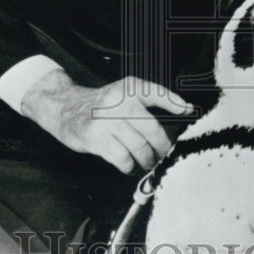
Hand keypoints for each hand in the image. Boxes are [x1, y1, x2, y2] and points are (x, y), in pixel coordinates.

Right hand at [21, 70, 192, 174]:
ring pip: (139, 148)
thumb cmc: (101, 106)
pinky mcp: (96, 138)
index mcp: (129, 88)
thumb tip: (184, 110)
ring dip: (146, 160)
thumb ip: (148, 101)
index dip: (174, 103)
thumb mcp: (123, 93)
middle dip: (162, 148)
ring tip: (146, 161)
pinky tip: (127, 164)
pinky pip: (122, 158)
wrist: (65, 108)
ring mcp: (106, 120)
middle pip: (152, 130)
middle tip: (162, 155)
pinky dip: (128, 165)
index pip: (156, 93)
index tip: (188, 110)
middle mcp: (119, 101)